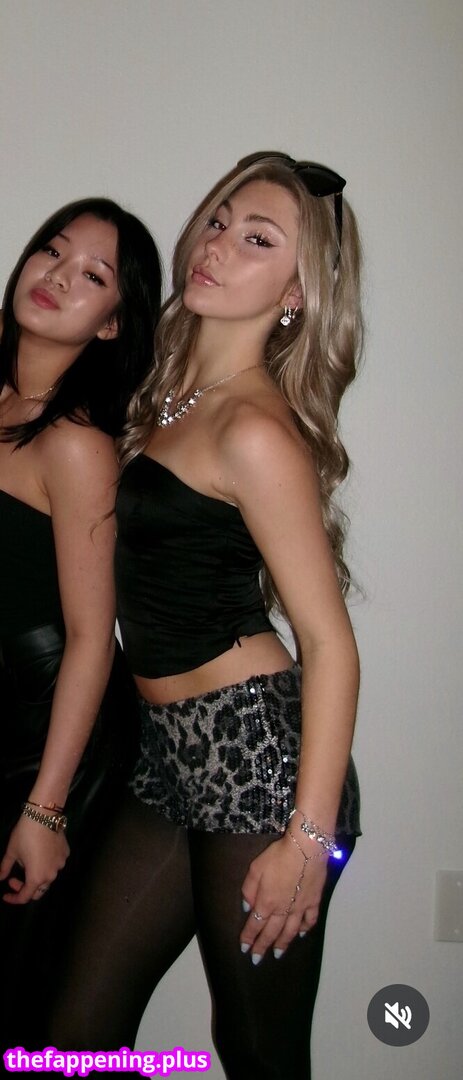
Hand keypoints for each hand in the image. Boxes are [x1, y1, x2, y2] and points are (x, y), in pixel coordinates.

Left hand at [0, 815, 69, 903]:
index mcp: (36, 877)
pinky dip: (47, 864)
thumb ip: (4, 868)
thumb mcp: (11, 852)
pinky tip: (40, 853)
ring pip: (48, 877)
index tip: (5, 895)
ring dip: (37, 875)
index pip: (25, 897)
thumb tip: (0, 878)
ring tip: (28, 862)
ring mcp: (60, 864)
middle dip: (25, 888)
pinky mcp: (66, 854)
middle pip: (38, 891)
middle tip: (14, 878)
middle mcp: (51, 875)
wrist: (43, 815)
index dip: (13, 898)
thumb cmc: (25, 835)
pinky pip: (55, 864)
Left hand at [240, 833, 327, 961]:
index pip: (255, 925)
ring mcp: (300, 907)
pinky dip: (305, 929)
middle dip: (262, 947)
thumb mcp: (255, 868)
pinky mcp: (314, 901)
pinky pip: (310, 920)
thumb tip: (247, 908)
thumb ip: (249, 890)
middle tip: (257, 959)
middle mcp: (283, 910)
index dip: (249, 938)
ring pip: (290, 931)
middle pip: (271, 932)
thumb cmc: (278, 856)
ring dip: (283, 944)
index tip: (244, 949)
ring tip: (278, 954)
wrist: (306, 848)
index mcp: (266, 902)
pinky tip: (301, 934)